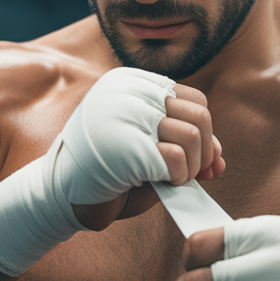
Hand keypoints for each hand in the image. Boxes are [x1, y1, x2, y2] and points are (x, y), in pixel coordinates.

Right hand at [72, 83, 225, 229]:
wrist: (59, 197)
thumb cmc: (108, 174)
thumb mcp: (151, 153)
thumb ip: (185, 148)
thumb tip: (219, 157)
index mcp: (131, 84)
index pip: (194, 100)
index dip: (204, 134)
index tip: (194, 161)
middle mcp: (129, 92)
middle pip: (200, 115)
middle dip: (203, 152)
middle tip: (187, 173)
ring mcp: (126, 116)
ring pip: (194, 136)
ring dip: (190, 168)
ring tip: (168, 179)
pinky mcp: (127, 145)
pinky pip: (178, 160)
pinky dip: (177, 179)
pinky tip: (158, 184)